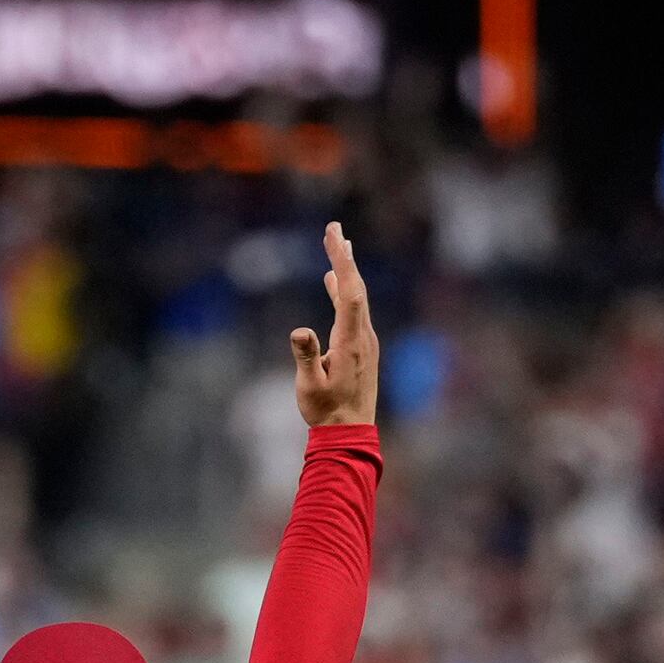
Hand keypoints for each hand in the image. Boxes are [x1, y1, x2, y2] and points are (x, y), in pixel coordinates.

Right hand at [290, 218, 379, 428]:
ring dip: (346, 271)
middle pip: (356, 288)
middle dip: (344, 257)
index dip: (342, 263)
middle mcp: (363, 337)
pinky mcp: (360, 348)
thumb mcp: (310, 387)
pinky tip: (332, 282)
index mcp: (351, 341)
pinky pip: (353, 311)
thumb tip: (299, 331)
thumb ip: (306, 357)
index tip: (334, 237)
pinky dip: (343, 291)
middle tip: (334, 228)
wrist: (350, 433)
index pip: (349, 293)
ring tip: (339, 245)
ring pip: (356, 298)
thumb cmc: (327, 412)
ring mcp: (364, 342)